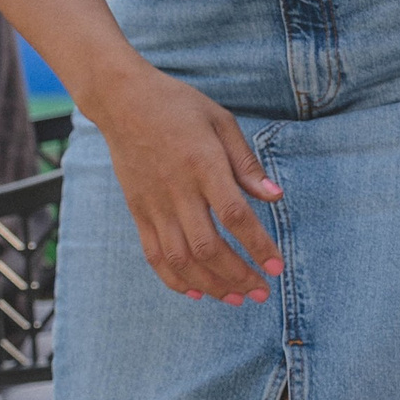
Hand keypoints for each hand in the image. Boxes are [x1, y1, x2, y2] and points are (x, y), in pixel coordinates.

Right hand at [86, 61, 284, 303]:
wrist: (123, 101)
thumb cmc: (180, 106)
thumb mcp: (221, 122)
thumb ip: (247, 164)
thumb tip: (276, 197)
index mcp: (203, 164)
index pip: (234, 215)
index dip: (257, 245)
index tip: (276, 267)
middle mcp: (177, 189)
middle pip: (207, 246)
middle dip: (237, 275)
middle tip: (261, 293)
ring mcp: (153, 203)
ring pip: (180, 257)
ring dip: (210, 284)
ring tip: (235, 298)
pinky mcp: (137, 210)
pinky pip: (153, 254)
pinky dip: (173, 278)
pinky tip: (195, 292)